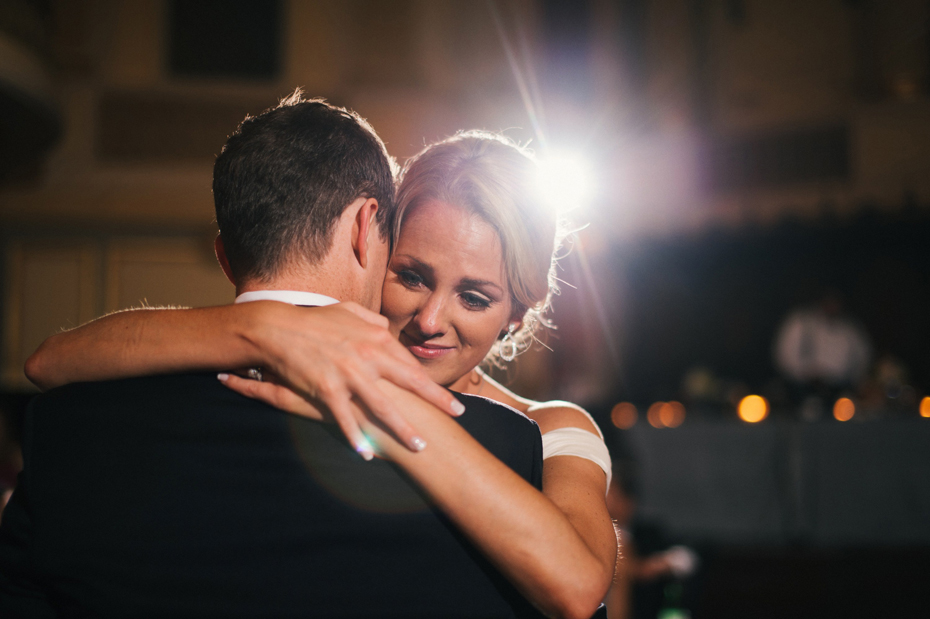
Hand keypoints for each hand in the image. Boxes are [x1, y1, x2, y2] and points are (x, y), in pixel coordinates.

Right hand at [224, 302, 463, 457]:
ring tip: (420, 446)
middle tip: (457, 412)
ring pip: (383, 407)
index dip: (428, 380)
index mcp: (375, 337)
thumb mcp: (347, 312)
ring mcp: (348, 373)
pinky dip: (357, 439)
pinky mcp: (327, 389)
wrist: (278, 328)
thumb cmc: (313, 320)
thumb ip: (371, 320)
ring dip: (403, 429)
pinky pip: (346, 420)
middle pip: (410, 381)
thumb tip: (386, 327)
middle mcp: (368, 355)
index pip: (409, 362)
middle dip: (436, 399)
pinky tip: (368, 454)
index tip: (444, 392)